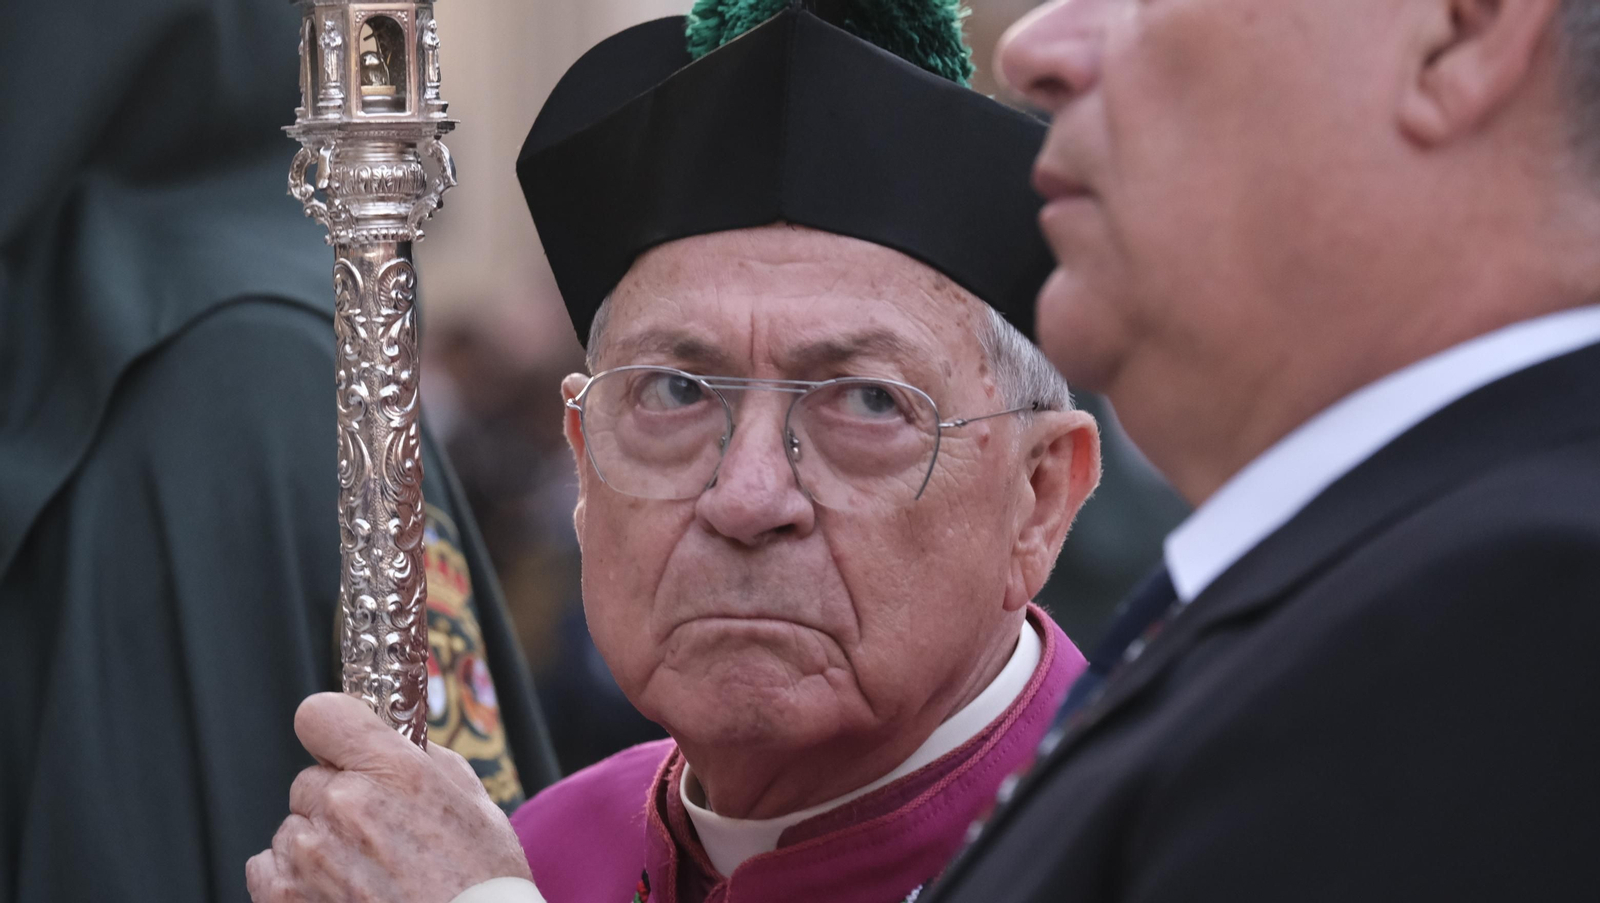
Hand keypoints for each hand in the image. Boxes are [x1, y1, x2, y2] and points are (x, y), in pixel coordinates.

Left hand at [247, 693, 532, 901]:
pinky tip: (334, 891)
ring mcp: (310, 855)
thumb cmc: (479, 882)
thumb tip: (396, 742)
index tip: (344, 746)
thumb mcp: (472, 804)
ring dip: (318, 843)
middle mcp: (344, 805)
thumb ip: (425, 762)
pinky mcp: (285, 897)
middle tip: (376, 832)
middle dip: (337, 800)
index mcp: (393, 771)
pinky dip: (292, 878)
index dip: (333, 731)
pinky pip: (266, 868)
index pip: (321, 714)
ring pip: (293, 826)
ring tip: (363, 874)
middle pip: (310, 780)